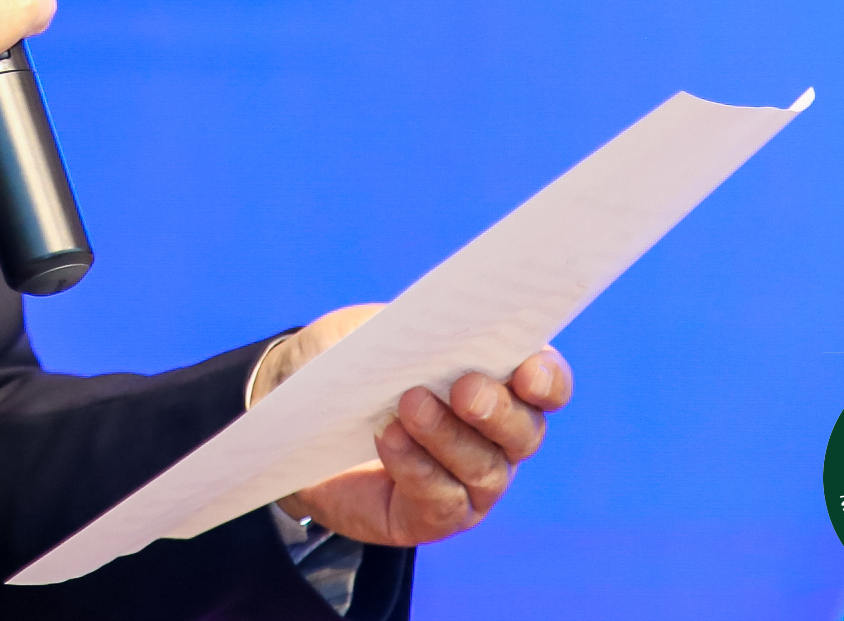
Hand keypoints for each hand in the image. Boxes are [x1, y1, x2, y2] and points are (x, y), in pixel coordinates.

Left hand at [256, 306, 572, 545]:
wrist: (296, 412)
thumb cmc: (351, 363)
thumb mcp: (373, 332)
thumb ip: (407, 330)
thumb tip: (434, 328)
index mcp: (498, 380)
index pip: (546, 384)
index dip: (547, 380)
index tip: (527, 371)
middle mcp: (497, 437)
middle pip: (524, 432)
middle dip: (498, 410)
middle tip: (465, 389)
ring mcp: (470, 483)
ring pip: (484, 469)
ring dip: (448, 435)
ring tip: (409, 405)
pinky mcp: (433, 515)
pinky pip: (441, 500)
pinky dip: (416, 466)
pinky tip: (387, 437)